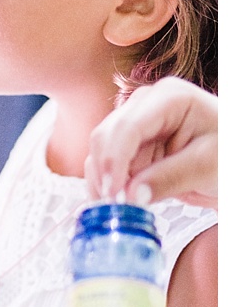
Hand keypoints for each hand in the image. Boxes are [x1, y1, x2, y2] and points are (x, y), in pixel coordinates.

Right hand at [85, 78, 216, 210]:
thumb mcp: (207, 166)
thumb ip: (169, 178)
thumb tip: (131, 195)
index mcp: (169, 97)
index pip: (128, 127)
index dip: (114, 160)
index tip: (113, 193)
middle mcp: (145, 104)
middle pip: (106, 136)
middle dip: (106, 172)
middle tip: (116, 207)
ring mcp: (135, 122)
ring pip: (100, 151)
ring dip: (103, 180)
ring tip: (119, 208)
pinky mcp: (130, 144)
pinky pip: (106, 163)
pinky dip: (106, 183)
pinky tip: (119, 201)